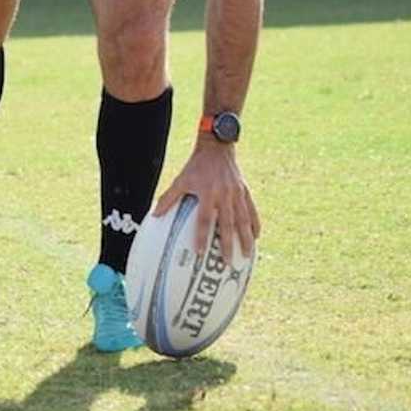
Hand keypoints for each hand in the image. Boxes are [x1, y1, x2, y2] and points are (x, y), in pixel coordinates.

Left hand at [152, 143, 259, 259]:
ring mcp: (236, 193)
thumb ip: (168, 198)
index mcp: (207, 193)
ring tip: (247, 254)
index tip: (200, 252)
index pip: (204, 220)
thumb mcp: (181, 179)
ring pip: (243, 220)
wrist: (217, 148)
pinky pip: (252, 210)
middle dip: (228, 244)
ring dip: (246, 238)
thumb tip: (154, 214)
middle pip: (227, 224)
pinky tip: (256, 237)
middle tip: (228, 262)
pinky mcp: (245, 191)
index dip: (201, 236)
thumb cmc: (197, 166)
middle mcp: (224, 195)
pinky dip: (255, 224)